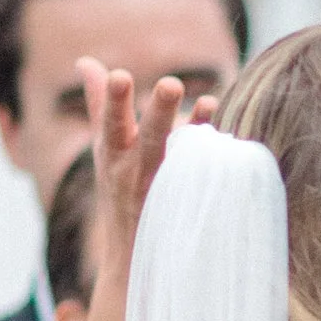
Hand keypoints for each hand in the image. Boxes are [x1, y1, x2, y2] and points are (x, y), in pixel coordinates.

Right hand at [83, 57, 196, 277]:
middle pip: (149, 138)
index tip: (119, 75)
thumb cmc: (120, 189)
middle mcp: (136, 171)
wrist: (135, 257)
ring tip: (211, 103)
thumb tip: (86, 62)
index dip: (112, 101)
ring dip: (195, 131)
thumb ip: (100, 104)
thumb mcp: (105, 149)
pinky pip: (205, 184)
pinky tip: (234, 143)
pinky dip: (217, 163)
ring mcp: (165, 190)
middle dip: (159, 112)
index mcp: (113, 154)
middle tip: (171, 84)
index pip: (110, 123)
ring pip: (179, 159)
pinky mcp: (189, 207)